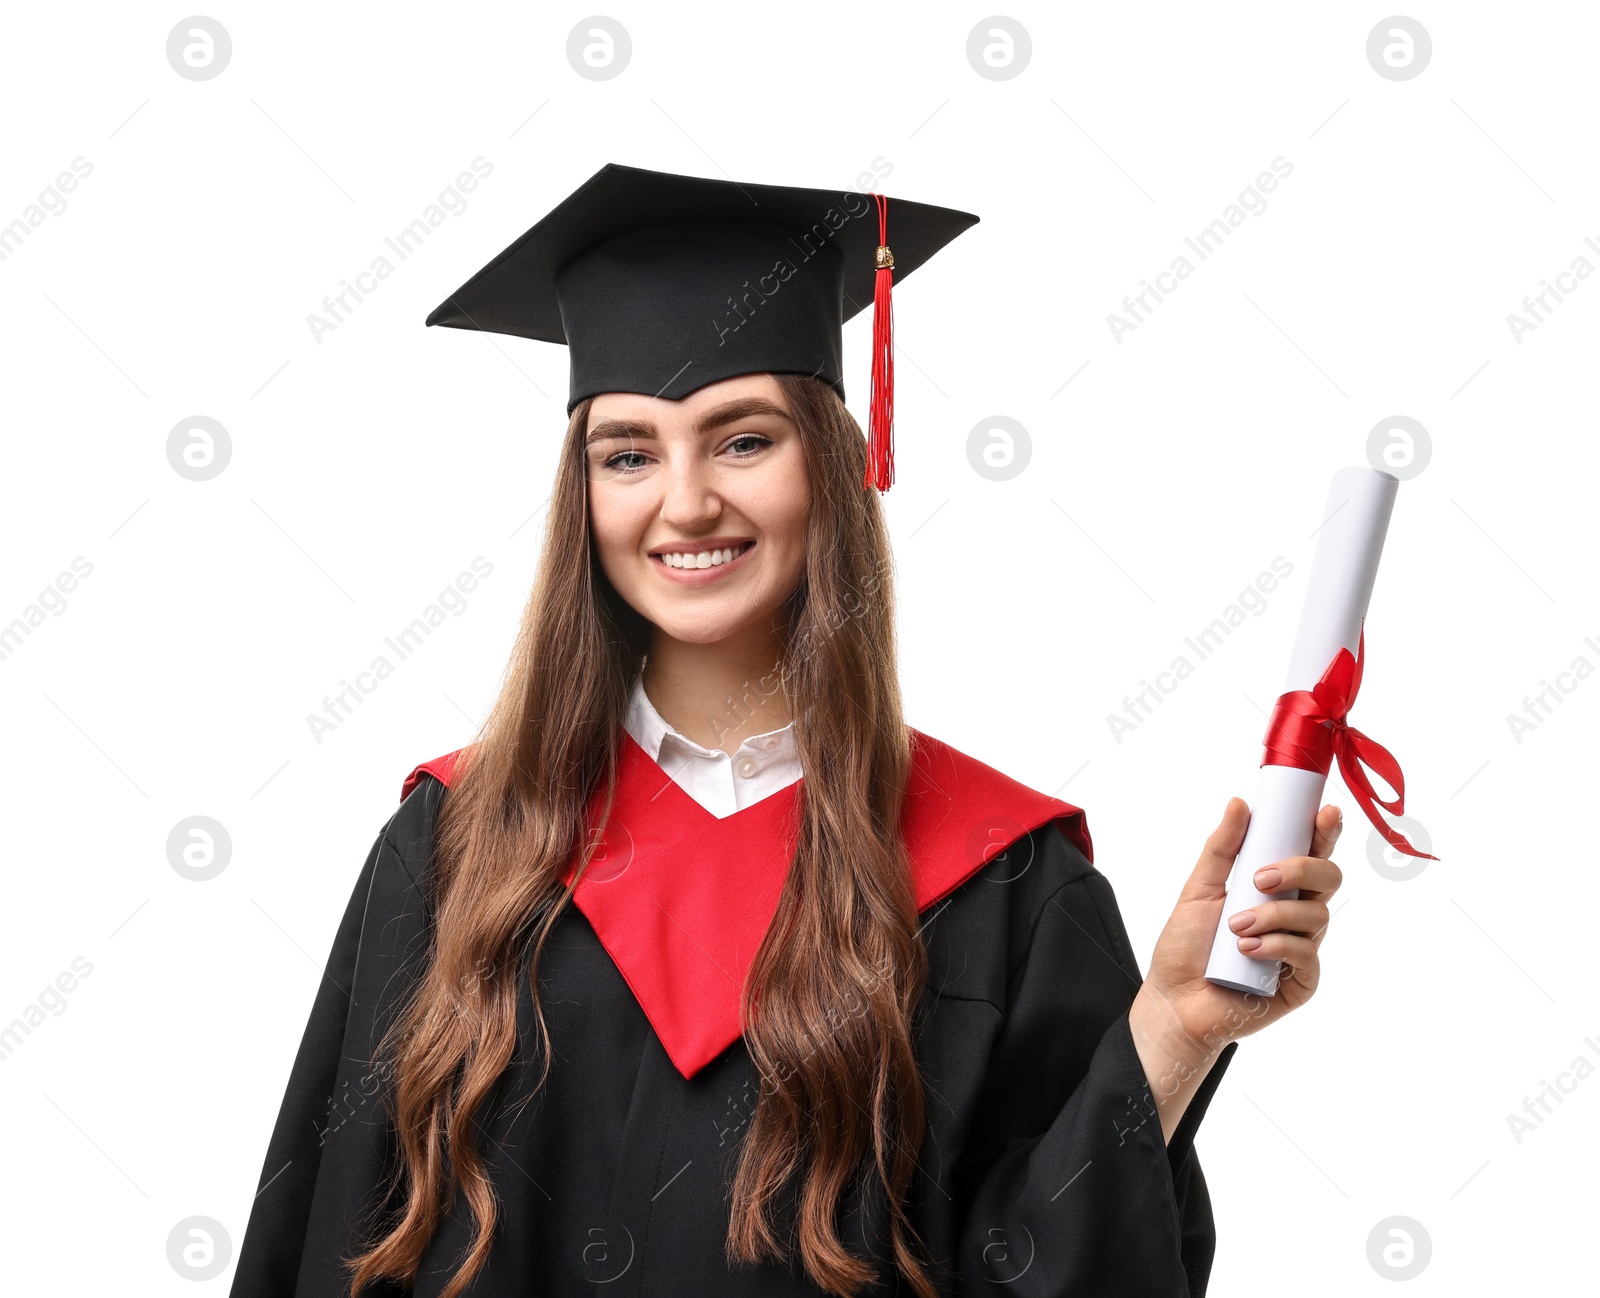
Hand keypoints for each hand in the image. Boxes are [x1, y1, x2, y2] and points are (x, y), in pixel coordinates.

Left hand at [1128, 799, 1343, 1136]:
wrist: (1174, 1000)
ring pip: (1316, 916)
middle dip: (1300, 869)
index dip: (1324, 831)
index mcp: (1276, 889)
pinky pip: (1306, 953)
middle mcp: (1295, 914)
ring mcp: (1302, 947)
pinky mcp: (1301, 981)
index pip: (1311, 853)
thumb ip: (1222, 848)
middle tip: (1259, 878)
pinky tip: (1247, 951)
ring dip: (1273, 916)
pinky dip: (1276, 946)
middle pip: (1329, 878)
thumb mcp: (1199, 889)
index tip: (1324, 812)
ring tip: (1236, 928)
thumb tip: (1239, 803)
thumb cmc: (1186, 947)